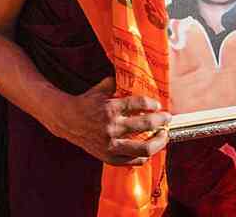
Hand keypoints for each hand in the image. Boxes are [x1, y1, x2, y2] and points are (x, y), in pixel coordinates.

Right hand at [44, 77, 170, 165]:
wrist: (67, 121)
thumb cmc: (85, 103)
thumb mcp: (98, 89)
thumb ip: (114, 82)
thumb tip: (130, 75)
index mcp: (109, 108)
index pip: (139, 104)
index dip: (152, 103)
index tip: (157, 104)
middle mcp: (111, 127)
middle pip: (146, 124)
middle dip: (161, 120)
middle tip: (167, 118)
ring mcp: (111, 144)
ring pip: (144, 148)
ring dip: (159, 141)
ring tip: (164, 136)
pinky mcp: (109, 157)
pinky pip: (133, 161)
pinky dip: (145, 155)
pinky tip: (149, 149)